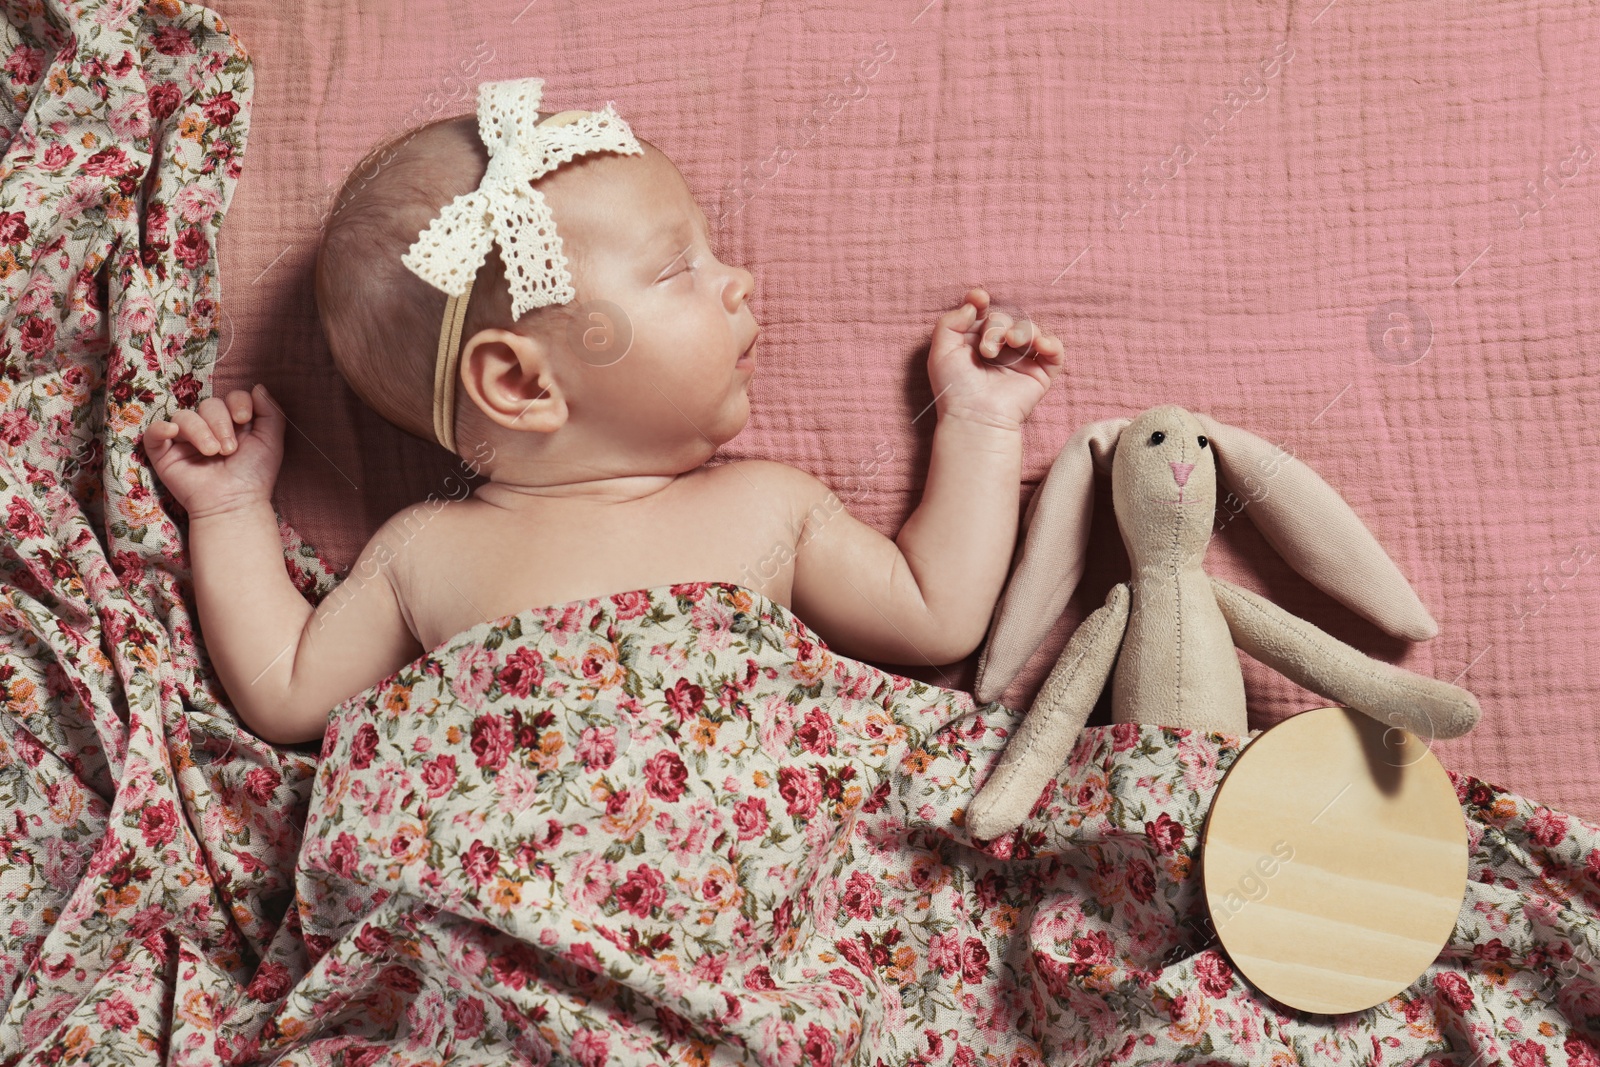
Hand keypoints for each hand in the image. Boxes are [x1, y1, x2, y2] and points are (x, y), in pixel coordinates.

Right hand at [142, 384, 284, 519]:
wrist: (235, 504)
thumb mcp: (271, 441)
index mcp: (233, 423)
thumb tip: (258, 386)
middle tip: (230, 449)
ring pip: (185, 416)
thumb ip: (271, 412)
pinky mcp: (164, 453)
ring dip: (200, 431)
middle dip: (221, 424)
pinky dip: (161, 428)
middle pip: (209, 404)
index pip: (231, 397)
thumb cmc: (254, 475)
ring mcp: (185, 440)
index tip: (244, 419)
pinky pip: (153, 431)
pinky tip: (173, 433)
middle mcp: (208, 428)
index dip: (237, 402)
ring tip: (213, 453)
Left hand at [928, 288, 1065, 428]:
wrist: (975, 416)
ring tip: (1012, 343)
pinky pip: (1054, 350)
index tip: (979, 298)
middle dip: (996, 326)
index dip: (981, 301)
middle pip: (1005, 318)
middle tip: (986, 349)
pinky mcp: (1040, 373)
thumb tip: (974, 304)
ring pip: (1029, 329)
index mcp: (974, 343)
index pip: (983, 313)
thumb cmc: (955, 388)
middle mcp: (999, 349)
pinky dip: (1051, 343)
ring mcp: (1021, 361)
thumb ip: (949, 322)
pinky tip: (1040, 345)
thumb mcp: (940, 351)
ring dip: (1022, 330)